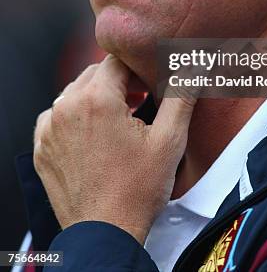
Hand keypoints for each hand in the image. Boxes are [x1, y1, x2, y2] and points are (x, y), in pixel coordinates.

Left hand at [33, 54, 196, 243]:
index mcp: (96, 99)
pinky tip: (93, 134)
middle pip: (94, 74)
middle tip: (139, 102)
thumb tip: (194, 67)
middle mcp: (66, 108)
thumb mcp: (169, 140)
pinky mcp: (42, 148)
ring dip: (96, 97)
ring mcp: (50, 129)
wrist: (105, 235)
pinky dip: (74, 117)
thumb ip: (181, 95)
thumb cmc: (137, 190)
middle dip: (118, 81)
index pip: (115, 61)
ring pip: (74, 93)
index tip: (148, 87)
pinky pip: (56, 116)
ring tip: (118, 119)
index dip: (136, 69)